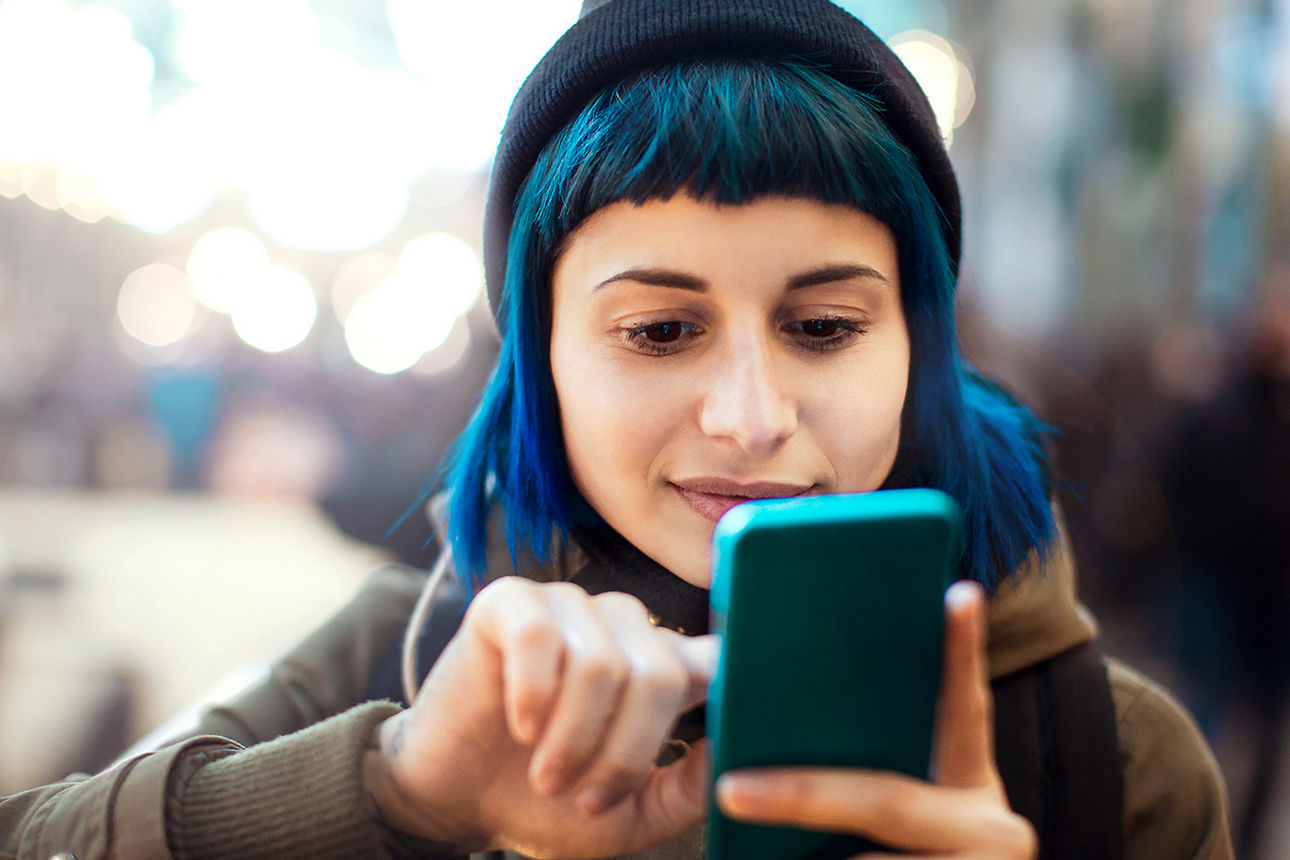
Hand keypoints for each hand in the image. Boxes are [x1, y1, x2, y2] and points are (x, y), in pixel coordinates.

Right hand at [365, 577, 715, 857]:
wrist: (457, 797)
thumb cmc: (544, 801)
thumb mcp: (629, 815)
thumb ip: (686, 788)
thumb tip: (735, 751)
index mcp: (660, 665)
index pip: (716, 657)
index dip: (722, 687)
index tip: (715, 729)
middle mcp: (622, 626)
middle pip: (659, 674)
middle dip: (622, 752)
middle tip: (579, 793)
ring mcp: (567, 605)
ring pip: (601, 662)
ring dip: (571, 736)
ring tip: (544, 772)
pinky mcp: (509, 601)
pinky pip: (539, 635)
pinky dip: (532, 692)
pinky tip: (520, 724)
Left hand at [715, 580, 1036, 858]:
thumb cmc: (898, 856)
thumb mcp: (895, 818)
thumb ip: (866, 775)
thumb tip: (771, 730)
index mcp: (970, 787)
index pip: (965, 706)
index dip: (962, 650)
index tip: (959, 590)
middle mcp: (995, 827)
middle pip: (885, 799)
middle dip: (800, 796)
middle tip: (732, 789)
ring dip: (802, 856)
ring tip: (745, 816)